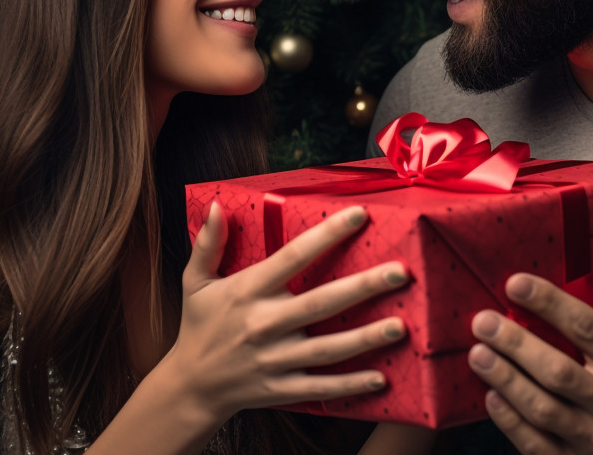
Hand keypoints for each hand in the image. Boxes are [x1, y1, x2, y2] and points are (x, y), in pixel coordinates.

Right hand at [163, 201, 408, 425]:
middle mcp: (264, 324)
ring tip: (401, 326)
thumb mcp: (195, 281)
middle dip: (363, 287)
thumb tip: (216, 205)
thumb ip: (208, 244)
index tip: (359, 215)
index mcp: (247, 291)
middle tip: (400, 272)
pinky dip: (350, 384)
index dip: (326, 235)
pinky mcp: (282, 387)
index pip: (292, 257)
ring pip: (328, 348)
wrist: (191, 385)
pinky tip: (381, 377)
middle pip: (321, 302)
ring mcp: (275, 359)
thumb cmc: (200, 326)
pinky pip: (321, 386)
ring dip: (366, 338)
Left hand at [467, 229, 592, 453]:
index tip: (516, 283)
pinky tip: (492, 397)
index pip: (587, 329)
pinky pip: (539, 446)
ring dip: (506, 381)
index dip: (549, 304)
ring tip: (477, 353)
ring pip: (543, 410)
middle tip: (483, 321)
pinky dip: (512, 423)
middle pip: (557, 372)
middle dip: (516, 345)